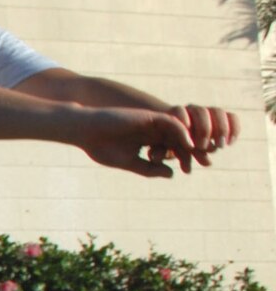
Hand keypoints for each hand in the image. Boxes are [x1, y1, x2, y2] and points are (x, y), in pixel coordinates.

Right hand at [73, 107, 195, 178]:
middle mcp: (153, 130)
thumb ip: (149, 168)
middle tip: (206, 162)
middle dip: (193, 150)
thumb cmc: (101, 147)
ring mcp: (152, 122)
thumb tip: (172, 174)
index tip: (189, 170)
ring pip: (179, 130)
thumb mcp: (128, 162)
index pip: (170, 149)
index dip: (182, 158)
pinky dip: (182, 132)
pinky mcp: (150, 116)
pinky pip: (172, 122)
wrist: (85, 130)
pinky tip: (188, 143)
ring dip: (192, 141)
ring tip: (201, 153)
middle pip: (179, 139)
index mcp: (148, 141)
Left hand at [166, 104, 238, 169]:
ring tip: (221, 146)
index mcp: (175, 113)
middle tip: (204, 147)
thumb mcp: (161, 147)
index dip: (184, 125)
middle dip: (204, 129)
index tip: (187, 142)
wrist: (181, 136)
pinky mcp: (223, 117)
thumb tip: (155, 158)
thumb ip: (159, 151)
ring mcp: (209, 111)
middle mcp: (193, 109)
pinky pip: (232, 117)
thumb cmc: (167, 143)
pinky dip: (234, 128)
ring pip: (218, 112)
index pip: (179, 112)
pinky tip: (231, 143)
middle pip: (201, 111)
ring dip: (221, 129)